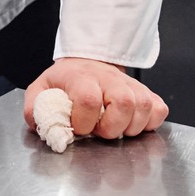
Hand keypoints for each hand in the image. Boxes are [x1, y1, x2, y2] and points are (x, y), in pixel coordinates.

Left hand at [23, 58, 167, 139]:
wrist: (87, 64)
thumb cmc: (66, 82)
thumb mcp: (42, 89)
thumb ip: (36, 109)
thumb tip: (42, 126)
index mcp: (81, 77)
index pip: (88, 100)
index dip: (83, 122)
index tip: (78, 128)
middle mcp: (110, 79)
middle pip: (124, 103)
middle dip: (111, 128)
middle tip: (100, 131)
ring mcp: (131, 85)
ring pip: (144, 107)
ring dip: (130, 127)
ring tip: (115, 128)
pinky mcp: (147, 93)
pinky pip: (159, 110)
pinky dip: (149, 123)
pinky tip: (132, 124)